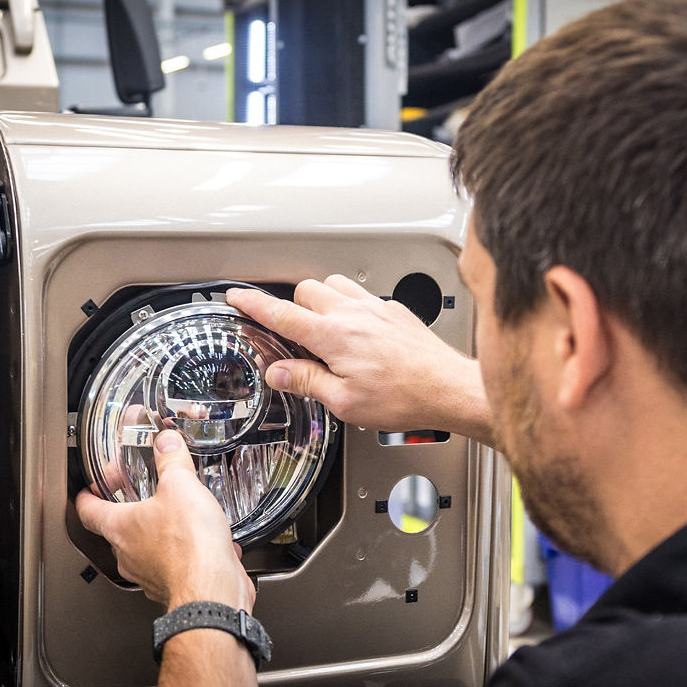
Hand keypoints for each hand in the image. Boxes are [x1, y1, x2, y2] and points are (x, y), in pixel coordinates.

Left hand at [75, 430, 254, 610]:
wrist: (212, 591)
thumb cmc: (189, 546)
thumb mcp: (181, 486)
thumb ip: (172, 461)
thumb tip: (166, 443)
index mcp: (120, 527)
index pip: (89, 511)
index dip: (86, 498)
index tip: (86, 493)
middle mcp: (129, 555)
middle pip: (118, 533)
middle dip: (129, 516)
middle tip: (139, 500)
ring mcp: (150, 575)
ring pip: (148, 552)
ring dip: (161, 537)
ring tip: (182, 520)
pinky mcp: (175, 587)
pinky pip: (177, 567)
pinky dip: (190, 555)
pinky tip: (211, 544)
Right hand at [226, 276, 494, 444]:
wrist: (449, 388)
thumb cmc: (405, 398)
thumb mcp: (345, 403)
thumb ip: (307, 381)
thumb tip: (278, 372)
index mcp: (334, 336)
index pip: (281, 313)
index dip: (253, 304)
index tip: (237, 297)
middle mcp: (354, 314)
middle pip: (306, 290)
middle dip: (292, 306)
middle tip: (291, 334)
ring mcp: (376, 308)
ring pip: (334, 284)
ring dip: (321, 300)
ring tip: (323, 330)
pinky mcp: (395, 310)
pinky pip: (362, 294)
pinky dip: (349, 305)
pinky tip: (356, 331)